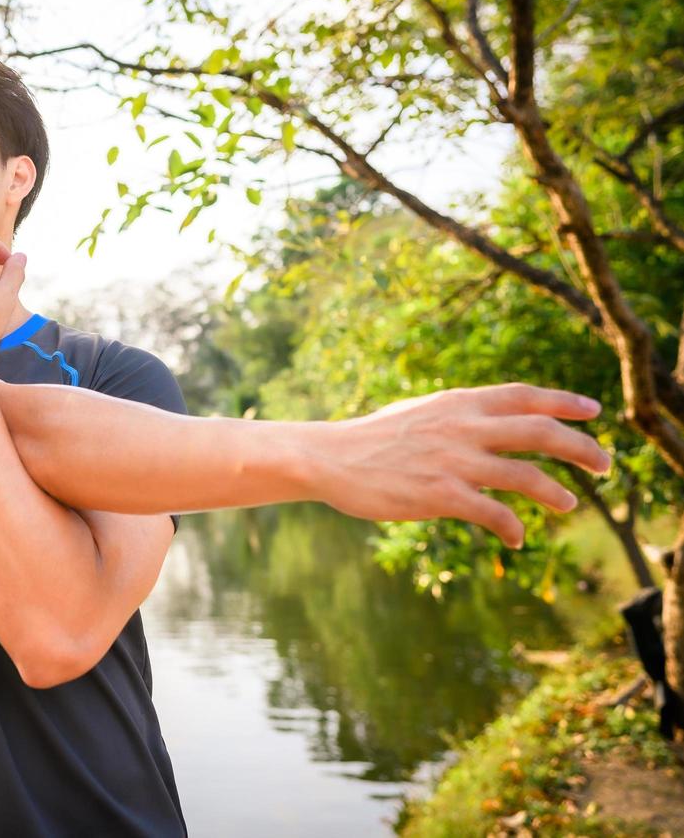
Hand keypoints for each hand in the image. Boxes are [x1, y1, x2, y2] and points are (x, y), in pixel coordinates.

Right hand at [310, 383, 611, 548]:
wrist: (328, 458)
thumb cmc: (370, 439)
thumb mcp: (418, 413)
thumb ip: (456, 416)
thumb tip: (487, 421)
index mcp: (457, 403)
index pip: (524, 396)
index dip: (564, 402)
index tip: (594, 411)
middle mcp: (462, 428)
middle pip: (540, 433)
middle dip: (581, 448)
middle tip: (605, 465)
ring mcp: (454, 462)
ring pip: (527, 475)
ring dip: (556, 492)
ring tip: (569, 503)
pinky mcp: (441, 496)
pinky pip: (494, 514)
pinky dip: (513, 527)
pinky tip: (516, 537)